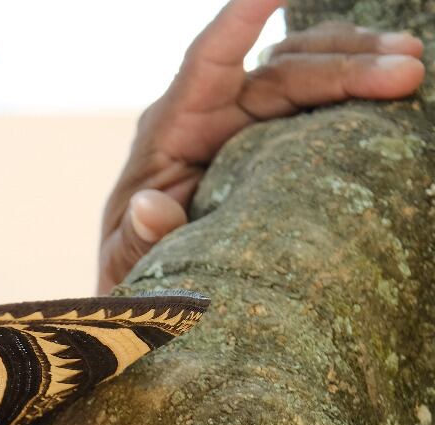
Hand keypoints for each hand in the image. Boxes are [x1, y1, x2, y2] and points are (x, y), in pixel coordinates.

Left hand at [99, 0, 425, 291]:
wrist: (152, 284)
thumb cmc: (135, 264)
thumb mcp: (130, 255)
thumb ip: (138, 234)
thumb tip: (149, 208)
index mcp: (172, 127)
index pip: (208, 59)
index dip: (241, 18)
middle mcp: (210, 111)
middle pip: (282, 70)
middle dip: (343, 63)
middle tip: (408, 68)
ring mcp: (243, 121)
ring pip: (305, 74)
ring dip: (358, 64)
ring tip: (413, 66)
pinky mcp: (270, 139)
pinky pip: (315, 103)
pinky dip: (353, 91)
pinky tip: (394, 88)